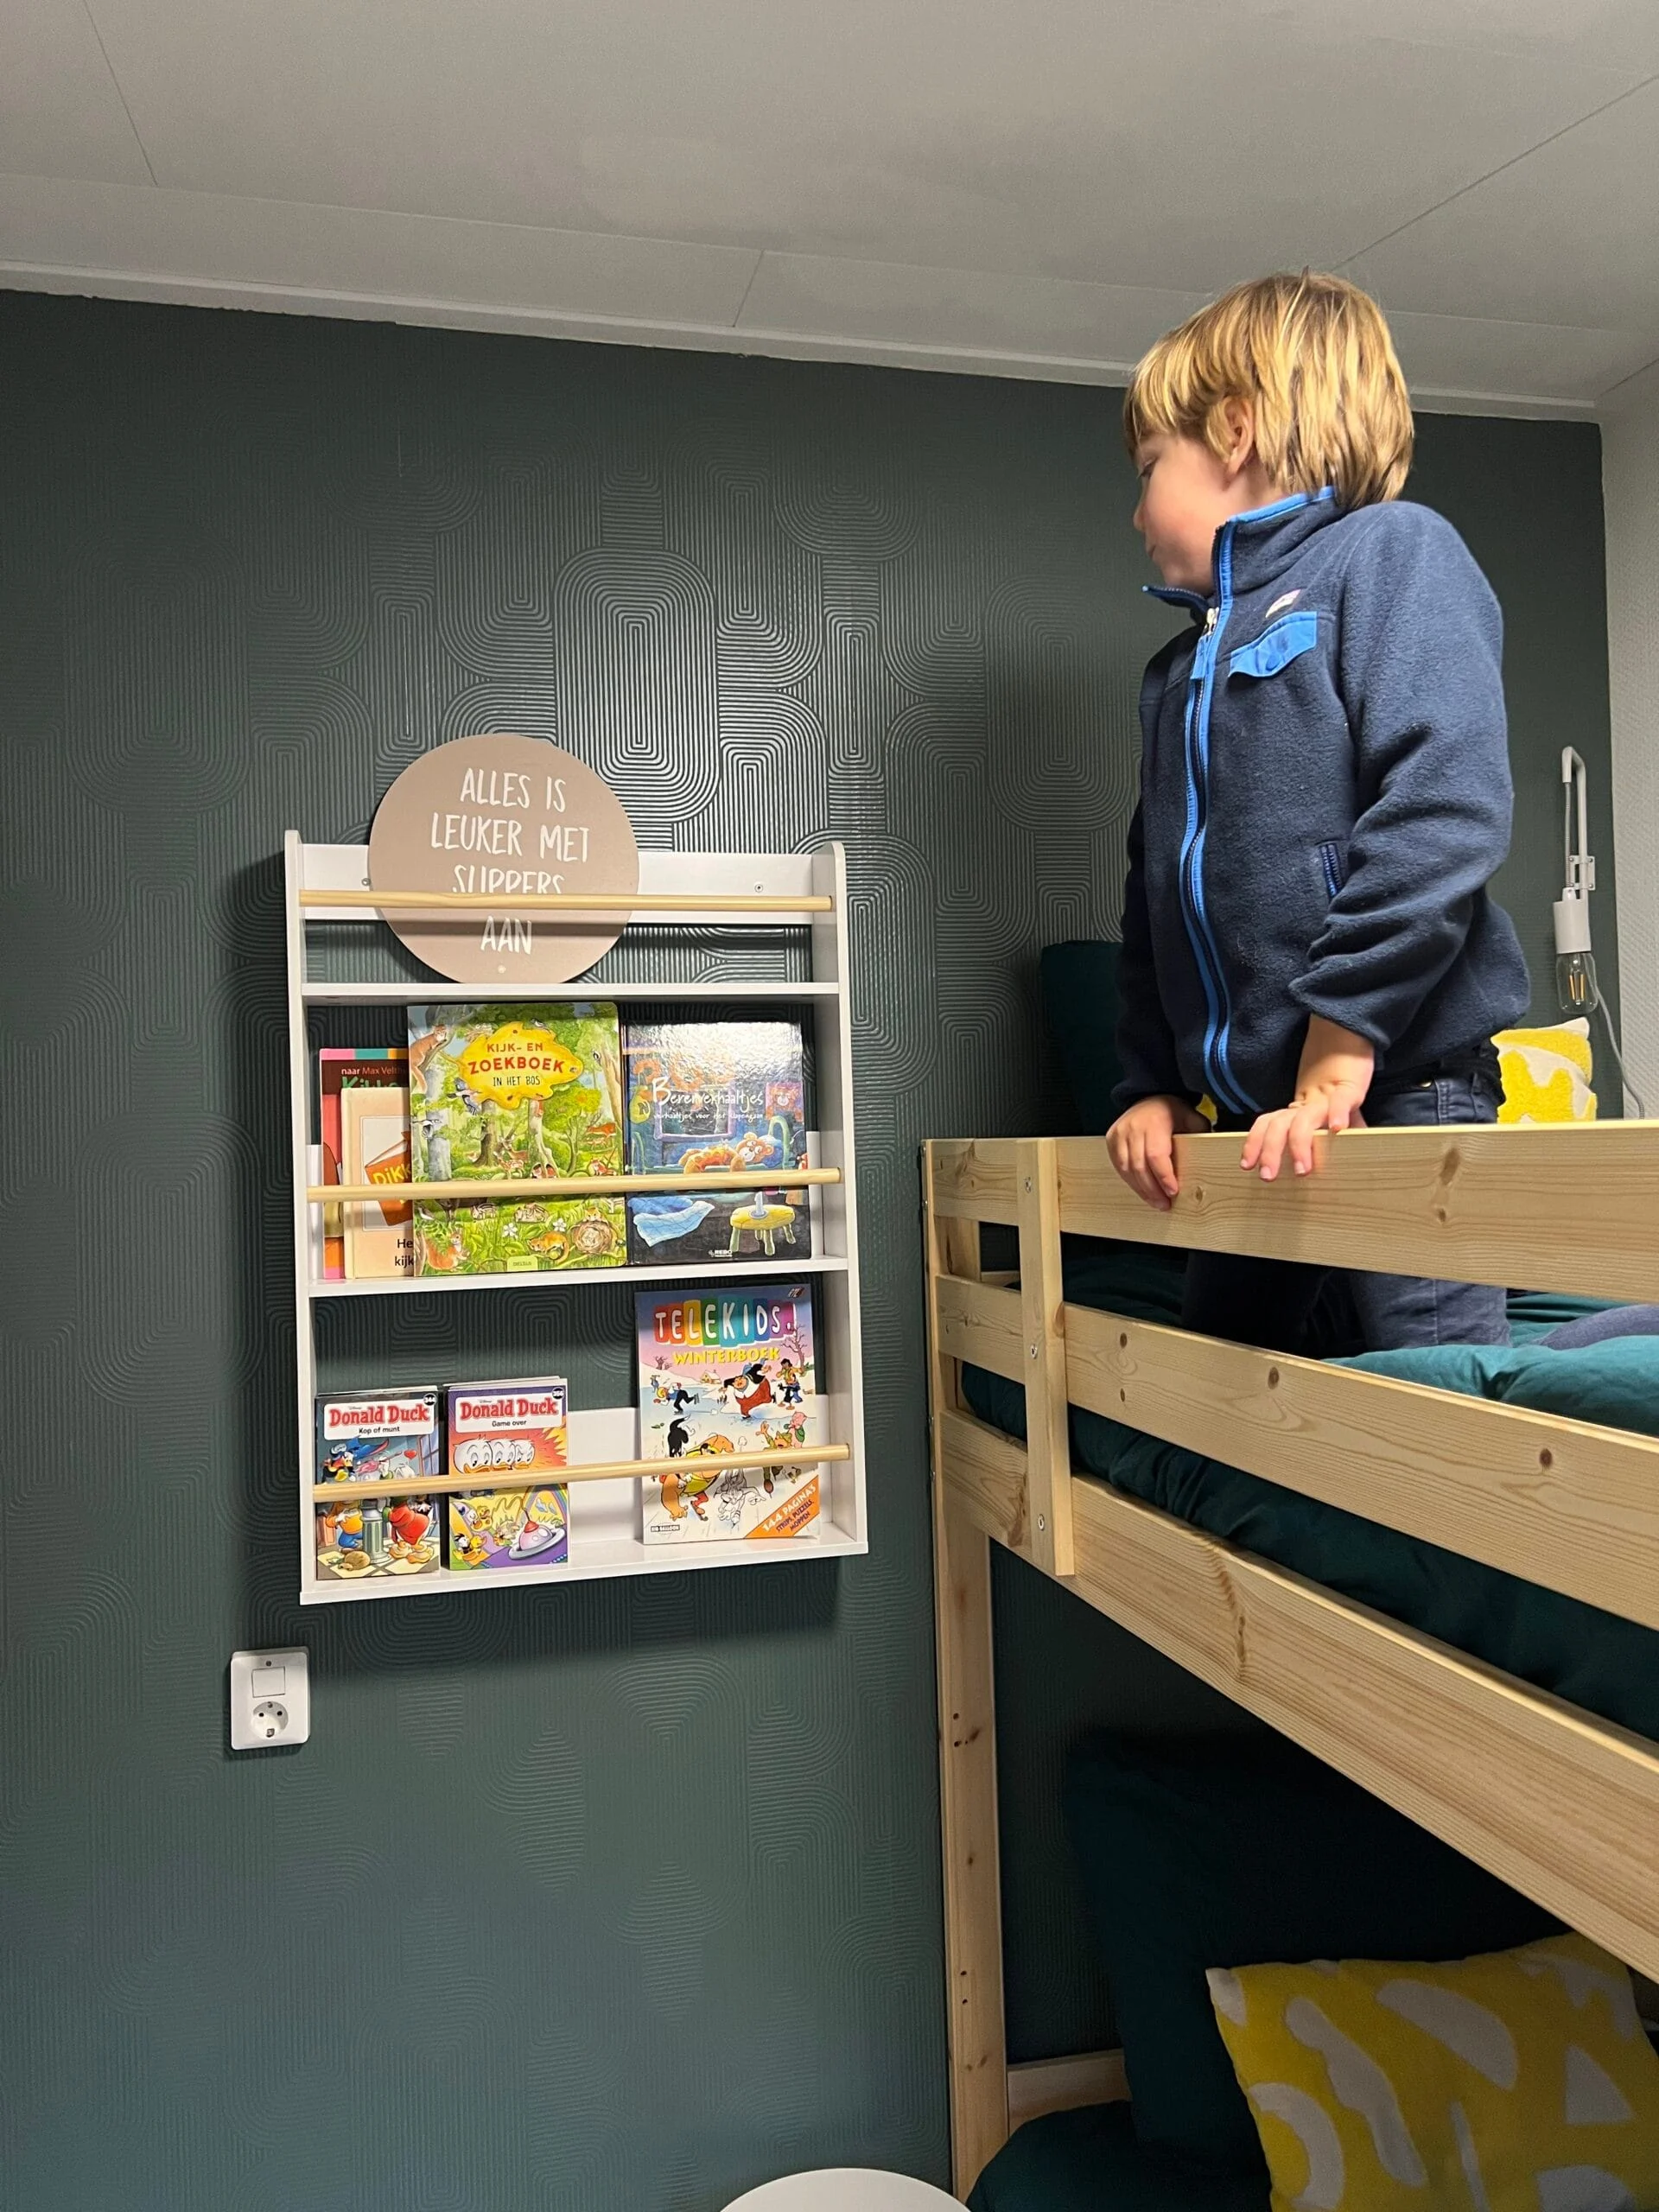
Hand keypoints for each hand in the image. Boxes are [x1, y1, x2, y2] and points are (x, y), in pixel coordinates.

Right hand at [1107, 1095, 1209, 1211]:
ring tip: (1155, 1202)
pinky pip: (1119, 1167)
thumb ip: (1200, 1135)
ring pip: (1127, 1169)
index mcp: (1154, 1122)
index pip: (1156, 1155)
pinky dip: (1131, 1182)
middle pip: (1140, 1166)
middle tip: (1164, 1204)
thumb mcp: (1192, 1118)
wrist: (1149, 1097)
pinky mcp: (1111, 1140)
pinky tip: (1143, 1191)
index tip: (1173, 1192)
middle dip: (1153, 1190)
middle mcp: (1133, 1127)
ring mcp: (1119, 1134)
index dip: (1163, 1177)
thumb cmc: (1172, 1111)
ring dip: (1141, 1189)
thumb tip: (1211, 1158)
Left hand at [1241, 1016, 1373, 1181]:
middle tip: (1268, 1175)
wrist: (1346, 1040)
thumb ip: (1323, 1139)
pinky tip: (1337, 1128)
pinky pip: (1342, 1101)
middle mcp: (1305, 1104)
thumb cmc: (1338, 1088)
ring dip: (1299, 1144)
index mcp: (1296, 1111)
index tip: (1246, 1165)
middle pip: (1278, 1126)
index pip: (1267, 1125)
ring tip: (1303, 1168)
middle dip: (1270, 1151)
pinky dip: (1339, 1113)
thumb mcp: (1326, 1116)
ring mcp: (1326, 1097)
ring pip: (1303, 1120)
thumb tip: (1325, 1163)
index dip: (1254, 1142)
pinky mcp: (1349, 1088)